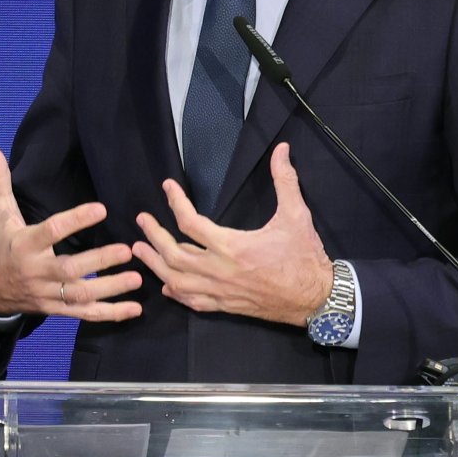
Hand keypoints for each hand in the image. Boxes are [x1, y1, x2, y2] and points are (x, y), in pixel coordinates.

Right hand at [0, 142, 140, 323]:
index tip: (101, 208)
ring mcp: (48, 293)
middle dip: (99, 261)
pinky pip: (85, 314)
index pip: (51, 231)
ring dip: (110, 289)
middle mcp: (36, 271)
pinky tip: (134, 309)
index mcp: (24, 244)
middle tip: (126, 250)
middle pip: (69, 269)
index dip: (76, 220)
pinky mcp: (57, 309)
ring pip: (80, 295)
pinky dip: (110, 314)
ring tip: (137, 278)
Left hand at [132, 144, 334, 326]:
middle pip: (173, 254)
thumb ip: (285, 181)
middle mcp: (220, 271)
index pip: (190, 222)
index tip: (167, 186)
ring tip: (139, 250)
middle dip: (153, 236)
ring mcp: (221, 292)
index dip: (175, 201)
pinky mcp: (226, 307)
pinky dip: (176, 292)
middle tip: (141, 221)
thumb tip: (282, 149)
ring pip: (176, 280)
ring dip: (155, 264)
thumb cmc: (305, 257)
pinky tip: (167, 285)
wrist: (317, 298)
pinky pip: (193, 302)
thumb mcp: (296, 216)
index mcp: (232, 247)